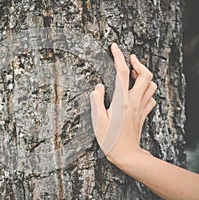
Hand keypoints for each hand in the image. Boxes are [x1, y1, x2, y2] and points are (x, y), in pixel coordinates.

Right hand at [90, 43, 156, 164]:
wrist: (127, 155)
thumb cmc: (110, 139)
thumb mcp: (98, 120)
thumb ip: (97, 101)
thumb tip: (99, 87)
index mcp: (122, 101)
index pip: (122, 72)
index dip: (118, 57)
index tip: (115, 47)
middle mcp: (134, 101)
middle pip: (145, 75)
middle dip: (138, 63)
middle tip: (130, 59)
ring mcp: (141, 108)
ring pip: (151, 85)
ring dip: (144, 76)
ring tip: (134, 74)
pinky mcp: (143, 115)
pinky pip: (151, 98)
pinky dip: (147, 90)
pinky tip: (139, 92)